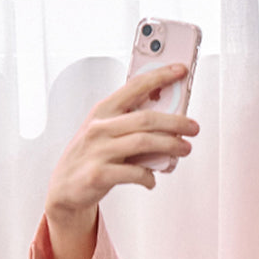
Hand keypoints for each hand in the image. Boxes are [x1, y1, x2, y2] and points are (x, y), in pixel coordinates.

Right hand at [43, 63, 198, 258]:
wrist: (64, 188)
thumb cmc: (90, 155)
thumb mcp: (104, 131)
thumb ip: (130, 122)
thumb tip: (169, 119)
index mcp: (103, 111)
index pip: (134, 86)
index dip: (159, 76)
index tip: (180, 70)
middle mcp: (99, 127)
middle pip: (146, 118)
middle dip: (175, 121)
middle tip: (193, 127)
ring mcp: (98, 150)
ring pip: (144, 143)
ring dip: (170, 146)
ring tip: (185, 149)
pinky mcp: (99, 174)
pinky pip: (134, 173)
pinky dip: (149, 176)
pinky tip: (152, 178)